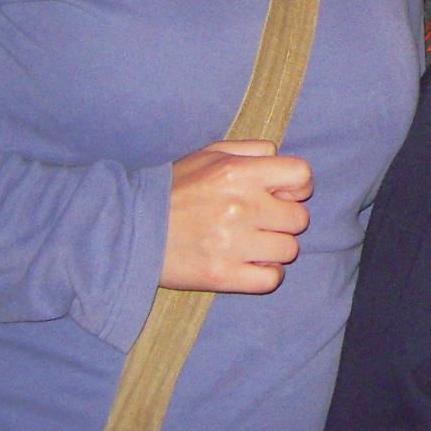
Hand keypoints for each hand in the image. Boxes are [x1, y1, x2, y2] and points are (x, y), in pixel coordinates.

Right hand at [161, 140, 312, 293]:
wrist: (128, 230)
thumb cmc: (174, 190)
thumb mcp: (210, 155)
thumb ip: (251, 151)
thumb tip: (280, 158)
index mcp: (238, 173)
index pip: (302, 175)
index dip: (297, 187)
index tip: (281, 195)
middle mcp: (240, 206)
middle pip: (299, 218)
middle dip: (284, 219)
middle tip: (260, 221)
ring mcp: (233, 243)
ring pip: (289, 250)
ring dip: (275, 248)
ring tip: (251, 243)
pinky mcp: (223, 275)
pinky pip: (272, 279)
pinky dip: (265, 274)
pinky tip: (249, 264)